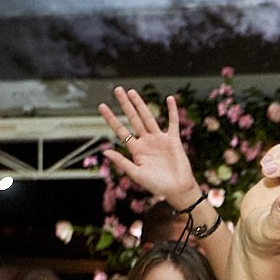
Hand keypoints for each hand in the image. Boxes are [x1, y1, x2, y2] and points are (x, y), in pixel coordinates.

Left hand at [101, 87, 200, 206]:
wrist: (178, 190)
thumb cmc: (157, 186)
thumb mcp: (136, 174)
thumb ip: (122, 162)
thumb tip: (105, 151)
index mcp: (136, 150)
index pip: (120, 130)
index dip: (111, 118)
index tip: (102, 106)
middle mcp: (146, 141)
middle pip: (133, 119)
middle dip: (125, 105)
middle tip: (117, 90)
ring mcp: (160, 139)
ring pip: (148, 118)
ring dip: (141, 104)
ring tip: (132, 92)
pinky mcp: (173, 140)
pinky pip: (173, 123)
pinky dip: (172, 111)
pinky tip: (169, 99)